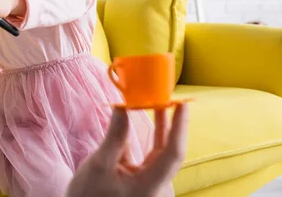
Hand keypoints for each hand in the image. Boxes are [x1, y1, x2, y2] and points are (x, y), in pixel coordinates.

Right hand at [67, 104, 188, 196]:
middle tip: (169, 95)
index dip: (180, 126)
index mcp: (150, 186)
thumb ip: (115, 136)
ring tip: (158, 101)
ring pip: (160, 153)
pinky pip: (151, 157)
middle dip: (170, 122)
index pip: (173, 152)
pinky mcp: (144, 183)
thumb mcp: (99, 165)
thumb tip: (122, 106)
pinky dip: (149, 139)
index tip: (182, 103)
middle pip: (169, 151)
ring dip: (159, 128)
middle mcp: (157, 187)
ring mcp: (152, 186)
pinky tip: (144, 119)